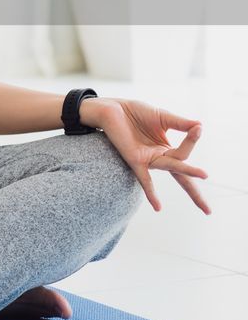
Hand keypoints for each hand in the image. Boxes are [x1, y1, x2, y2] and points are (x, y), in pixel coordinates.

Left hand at [82, 96, 211, 214]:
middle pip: (181, 172)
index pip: (185, 152)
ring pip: (171, 166)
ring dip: (187, 170)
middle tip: (208, 210)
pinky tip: (158, 207)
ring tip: (204, 174)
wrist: (112, 109)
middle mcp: (158, 157)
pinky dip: (151, 192)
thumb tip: (200, 126)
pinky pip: (144, 179)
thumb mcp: (162, 117)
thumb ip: (180, 124)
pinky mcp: (134, 160)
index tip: (198, 129)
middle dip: (195, 190)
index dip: (193, 140)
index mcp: (166, 148)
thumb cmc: (135, 113)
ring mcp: (147, 160)